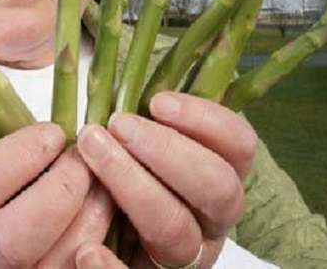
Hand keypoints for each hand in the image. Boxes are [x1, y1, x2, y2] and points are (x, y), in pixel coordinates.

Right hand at [0, 122, 114, 267]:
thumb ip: (2, 154)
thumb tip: (56, 127)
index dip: (20, 156)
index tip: (53, 133)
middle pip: (16, 237)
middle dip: (60, 189)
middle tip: (81, 159)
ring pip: (57, 259)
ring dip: (90, 212)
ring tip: (100, 179)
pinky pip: (78, 268)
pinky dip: (100, 235)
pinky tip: (104, 208)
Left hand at [76, 92, 257, 268]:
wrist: (99, 237)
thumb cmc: (119, 170)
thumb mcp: (138, 140)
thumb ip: (142, 115)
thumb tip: (122, 77)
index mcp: (217, 177)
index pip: (239, 145)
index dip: (206, 120)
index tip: (158, 101)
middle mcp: (211, 219)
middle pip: (217, 187)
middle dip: (168, 150)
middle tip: (118, 124)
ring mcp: (185, 256)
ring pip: (177, 229)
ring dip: (133, 186)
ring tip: (91, 151)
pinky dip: (112, 267)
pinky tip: (87, 249)